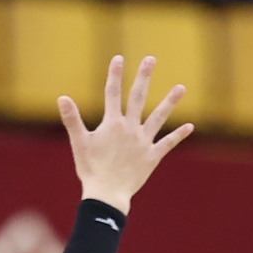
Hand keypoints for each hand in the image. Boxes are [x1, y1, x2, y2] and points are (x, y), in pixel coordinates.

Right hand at [60, 55, 191, 214]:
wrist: (107, 194)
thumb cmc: (91, 169)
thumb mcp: (79, 142)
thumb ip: (72, 119)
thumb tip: (62, 97)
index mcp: (112, 124)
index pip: (112, 93)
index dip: (115, 75)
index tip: (118, 58)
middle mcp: (130, 128)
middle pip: (138, 97)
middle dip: (143, 77)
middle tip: (150, 59)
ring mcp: (143, 142)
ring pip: (159, 117)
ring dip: (170, 101)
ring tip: (182, 87)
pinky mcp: (152, 156)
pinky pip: (167, 143)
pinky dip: (178, 135)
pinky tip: (189, 126)